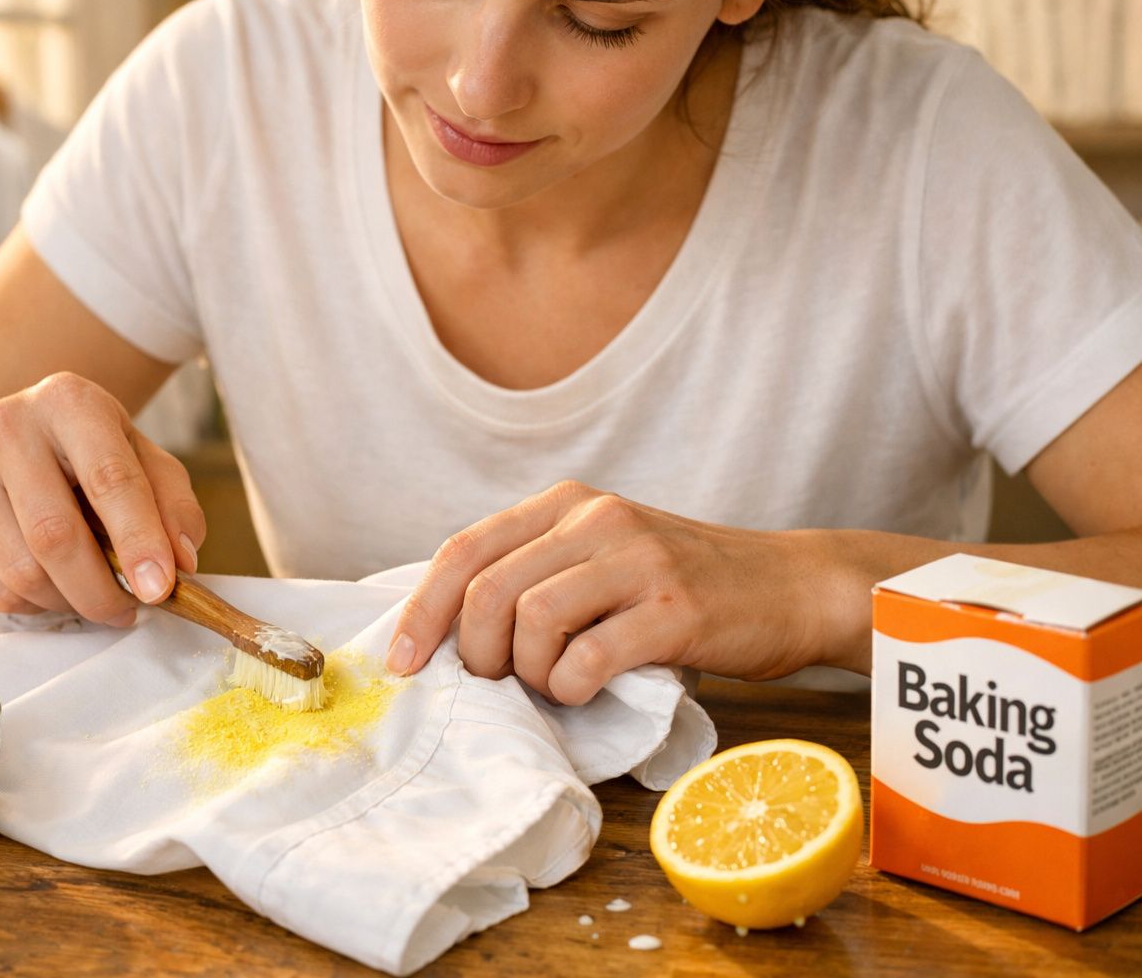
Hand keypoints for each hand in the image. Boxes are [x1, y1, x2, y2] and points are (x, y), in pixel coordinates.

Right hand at [0, 372, 204, 623]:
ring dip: (72, 602)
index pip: (108, 477)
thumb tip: (181, 562)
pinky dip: (38, 606)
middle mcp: (6, 426)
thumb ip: (174, 505)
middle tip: (132, 609)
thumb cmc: (88, 456)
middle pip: (54, 534)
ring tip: (96, 593)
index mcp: (68, 401)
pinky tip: (56, 586)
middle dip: (102, 589)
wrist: (1, 449)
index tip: (161, 587)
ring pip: (22, 573)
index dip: (139, 539)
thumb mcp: (142, 461)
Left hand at [385, 481, 843, 702]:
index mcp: (566, 503)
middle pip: (487, 589)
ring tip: (552, 683)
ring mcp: (637, 560)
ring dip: (527, 672)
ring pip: (531, 620)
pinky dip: (571, 688)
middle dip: (473, 651)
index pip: (464, 549)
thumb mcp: (601, 556)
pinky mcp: (674, 608)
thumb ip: (536, 573)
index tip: (403, 661)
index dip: (421, 610)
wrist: (790, 586)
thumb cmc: (682, 585)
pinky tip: (587, 690)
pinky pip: (589, 657)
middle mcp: (596, 519)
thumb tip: (447, 631)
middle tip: (496, 682)